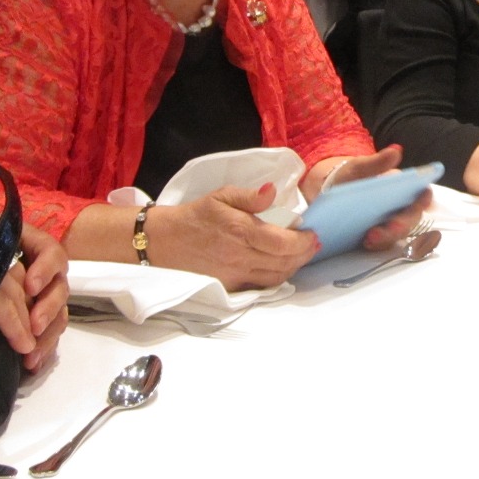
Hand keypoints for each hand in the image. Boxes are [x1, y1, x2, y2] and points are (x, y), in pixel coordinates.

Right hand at [0, 192, 64, 370]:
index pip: (16, 275)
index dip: (22, 299)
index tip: (27, 320)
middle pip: (21, 290)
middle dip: (29, 315)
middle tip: (34, 339)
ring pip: (18, 303)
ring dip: (25, 328)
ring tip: (30, 350)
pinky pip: (7, 312)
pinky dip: (17, 331)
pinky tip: (24, 345)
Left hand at [12, 225, 67, 371]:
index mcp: (39, 249)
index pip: (53, 254)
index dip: (45, 271)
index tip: (29, 286)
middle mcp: (50, 274)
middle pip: (60, 290)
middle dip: (48, 309)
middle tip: (33, 325)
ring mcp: (48, 297)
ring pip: (59, 315)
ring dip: (48, 335)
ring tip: (32, 352)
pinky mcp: (42, 317)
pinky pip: (51, 333)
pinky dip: (44, 348)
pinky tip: (33, 363)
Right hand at [148, 184, 317, 290]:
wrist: (164, 242)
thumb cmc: (196, 216)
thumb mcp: (221, 196)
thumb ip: (250, 196)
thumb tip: (272, 191)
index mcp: (241, 231)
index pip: (282, 243)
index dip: (303, 242)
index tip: (313, 234)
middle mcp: (240, 256)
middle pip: (284, 262)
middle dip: (305, 254)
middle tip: (313, 244)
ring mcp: (235, 275)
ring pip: (276, 277)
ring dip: (294, 267)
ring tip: (302, 254)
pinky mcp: (230, 287)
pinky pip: (262, 286)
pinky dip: (278, 278)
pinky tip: (283, 267)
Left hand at [310, 145, 432, 250]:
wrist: (328, 194)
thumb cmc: (350, 178)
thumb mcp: (358, 168)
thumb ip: (376, 162)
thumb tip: (396, 150)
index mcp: (401, 189)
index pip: (421, 195)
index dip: (426, 198)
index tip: (424, 199)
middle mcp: (400, 209)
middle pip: (411, 219)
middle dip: (403, 223)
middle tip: (392, 226)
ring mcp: (389, 225)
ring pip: (398, 234)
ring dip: (388, 237)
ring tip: (370, 237)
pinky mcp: (377, 239)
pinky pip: (382, 245)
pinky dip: (377, 245)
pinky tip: (365, 242)